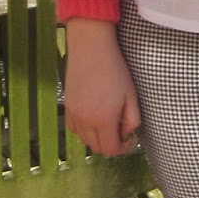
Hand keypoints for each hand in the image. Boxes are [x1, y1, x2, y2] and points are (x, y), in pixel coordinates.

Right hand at [63, 18, 141, 156]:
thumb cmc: (115, 69)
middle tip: (121, 131)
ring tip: (108, 123)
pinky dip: (84, 130)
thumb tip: (127, 134)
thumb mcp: (131, 95)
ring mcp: (73, 114)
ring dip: (97, 138)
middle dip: (110, 145)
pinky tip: (93, 118)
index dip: (123, 148)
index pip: (111, 149)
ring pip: (84, 140)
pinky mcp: (66, 106)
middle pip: (97, 148)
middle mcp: (85, 122)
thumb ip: (132, 120)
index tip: (130, 139)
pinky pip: (74, 129)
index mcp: (103, 120)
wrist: (91, 48)